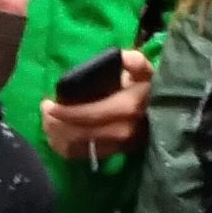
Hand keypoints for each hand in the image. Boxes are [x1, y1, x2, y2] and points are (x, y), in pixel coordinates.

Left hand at [40, 49, 152, 163]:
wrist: (167, 113)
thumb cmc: (149, 87)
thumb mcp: (144, 69)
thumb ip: (133, 60)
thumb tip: (121, 57)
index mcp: (126, 108)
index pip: (88, 115)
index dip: (64, 112)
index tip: (48, 103)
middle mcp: (121, 131)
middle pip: (79, 134)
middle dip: (56, 124)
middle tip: (44, 110)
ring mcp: (118, 146)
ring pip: (78, 147)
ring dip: (57, 136)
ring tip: (48, 122)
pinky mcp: (114, 154)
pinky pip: (83, 155)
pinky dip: (65, 148)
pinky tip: (57, 137)